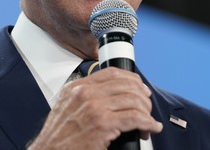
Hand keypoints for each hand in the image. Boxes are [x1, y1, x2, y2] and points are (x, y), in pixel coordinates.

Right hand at [27, 67, 162, 149]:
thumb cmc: (58, 137)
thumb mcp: (66, 108)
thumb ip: (83, 97)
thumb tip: (108, 96)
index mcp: (77, 88)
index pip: (111, 73)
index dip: (131, 79)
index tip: (139, 87)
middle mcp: (85, 93)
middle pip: (126, 84)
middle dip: (142, 96)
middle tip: (146, 107)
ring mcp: (95, 108)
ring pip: (133, 100)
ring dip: (146, 112)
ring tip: (148, 122)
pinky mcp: (103, 124)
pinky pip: (135, 118)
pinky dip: (148, 123)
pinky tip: (150, 128)